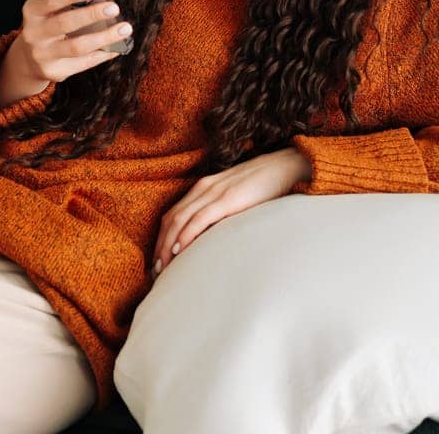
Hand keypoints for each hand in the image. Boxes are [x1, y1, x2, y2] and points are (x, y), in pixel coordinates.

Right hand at [15, 0, 130, 87]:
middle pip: (65, 23)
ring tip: (124, 29)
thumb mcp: (47, 10)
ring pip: (77, 46)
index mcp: (32, 11)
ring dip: (104, 37)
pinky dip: (103, 54)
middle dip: (91, 15)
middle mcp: (34, 34)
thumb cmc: (47, 24)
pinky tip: (117, 47)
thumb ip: (66, 2)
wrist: (29, 57)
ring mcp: (43, 55)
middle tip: (114, 8)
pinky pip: (83, 63)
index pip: (50, 0)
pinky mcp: (54, 71)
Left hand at [150, 146, 310, 277]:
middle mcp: (203, 188)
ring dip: (167, 245)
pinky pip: (199, 219)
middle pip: (171, 219)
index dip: (161, 238)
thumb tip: (214, 237)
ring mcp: (213, 193)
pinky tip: (179, 251)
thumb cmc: (262, 186)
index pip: (173, 215)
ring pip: (179, 220)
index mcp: (204, 187)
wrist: (284, 167)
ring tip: (162, 268)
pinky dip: (185, 236)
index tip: (158, 262)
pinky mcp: (226, 200)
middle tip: (155, 272)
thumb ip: (222, 212)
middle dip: (159, 246)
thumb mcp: (235, 198)